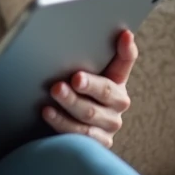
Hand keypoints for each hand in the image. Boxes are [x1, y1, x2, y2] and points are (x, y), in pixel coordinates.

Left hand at [42, 29, 137, 147]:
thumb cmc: (71, 90)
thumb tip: (92, 32)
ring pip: (90, 114)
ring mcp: (109, 125)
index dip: (126, 49)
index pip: (125, 60)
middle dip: (90, 84)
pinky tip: (48, 111)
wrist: (62, 122)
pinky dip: (61, 122)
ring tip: (55, 90)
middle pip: (106, 92)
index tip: (123, 35)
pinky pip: (80, 134)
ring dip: (71, 102)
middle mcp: (118, 103)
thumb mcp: (79, 70)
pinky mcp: (97, 142)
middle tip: (75, 78)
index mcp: (117, 78)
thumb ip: (84, 53)